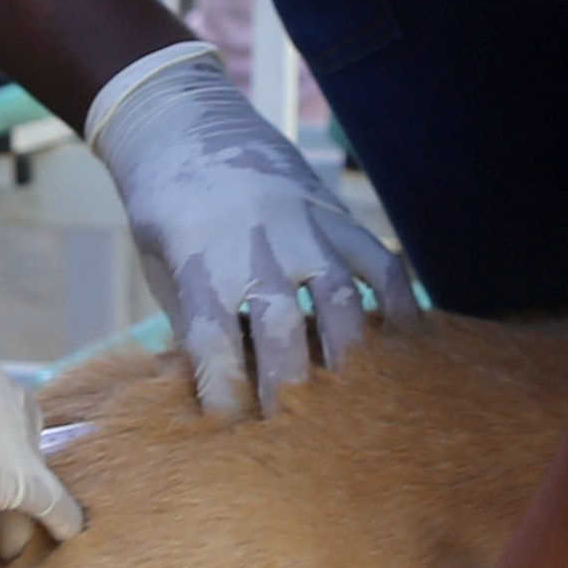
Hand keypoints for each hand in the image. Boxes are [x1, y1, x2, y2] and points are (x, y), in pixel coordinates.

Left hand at [90, 41, 412, 415]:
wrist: (185, 126)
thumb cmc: (166, 210)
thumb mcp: (161, 266)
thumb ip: (192, 321)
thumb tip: (211, 391)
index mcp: (199, 260)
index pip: (213, 340)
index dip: (223, 391)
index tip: (230, 433)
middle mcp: (256, 244)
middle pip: (281, 327)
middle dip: (290, 389)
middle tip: (298, 441)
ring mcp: (303, 227)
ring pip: (339, 298)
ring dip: (350, 358)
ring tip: (358, 405)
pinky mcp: (335, 214)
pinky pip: (379, 263)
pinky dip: (397, 304)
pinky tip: (405, 345)